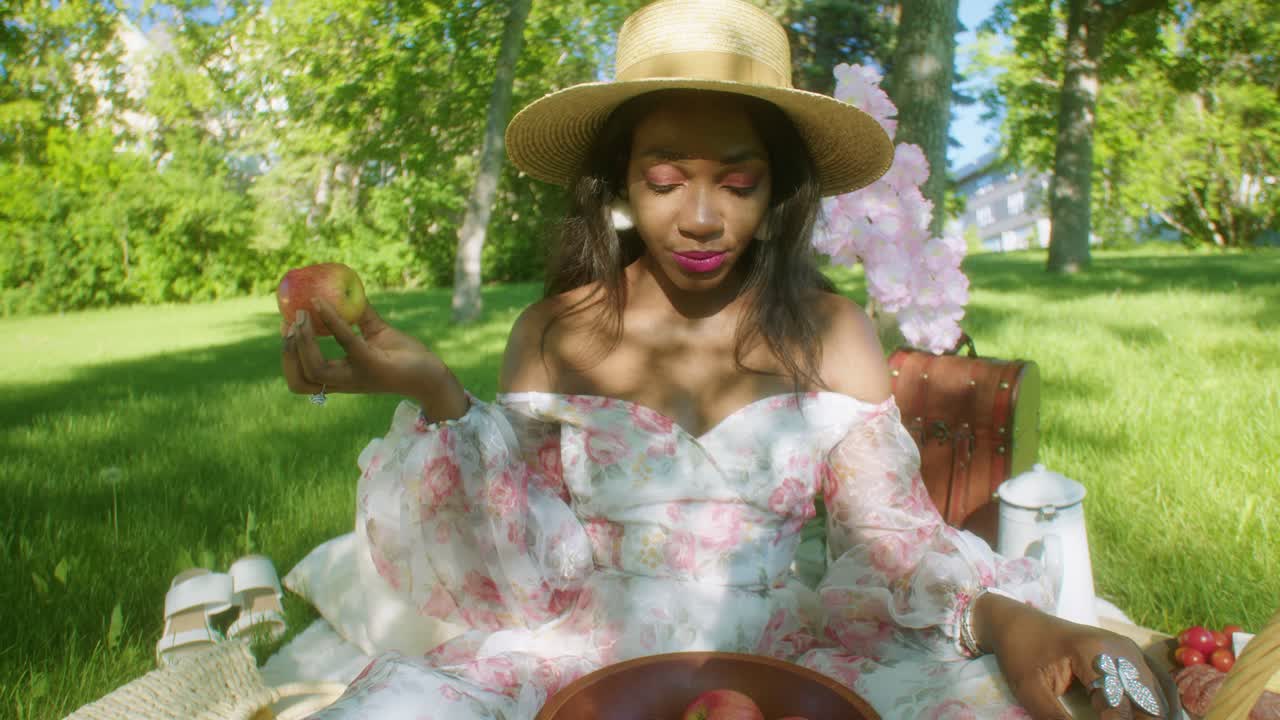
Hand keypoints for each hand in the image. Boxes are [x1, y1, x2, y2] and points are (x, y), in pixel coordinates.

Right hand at [280, 297, 466, 419]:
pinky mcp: (374, 363)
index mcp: (341, 377)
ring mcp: (358, 374)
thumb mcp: (375, 333)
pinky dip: (332, 322)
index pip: (304, 379)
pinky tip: (323, 304)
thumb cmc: (404, 356)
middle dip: (289, 354)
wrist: (432, 373)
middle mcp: (346, 381)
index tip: (285, 328)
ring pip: (315, 370)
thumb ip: (357, 316)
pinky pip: (346, 342)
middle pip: (302, 382)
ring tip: (302, 318)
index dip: (288, 357)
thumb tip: (344, 290)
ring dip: (303, 343)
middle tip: (289, 325)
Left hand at [980, 596, 1175, 718]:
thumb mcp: (1030, 691)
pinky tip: (1147, 716)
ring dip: (1150, 715)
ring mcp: (1130, 650)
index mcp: (1095, 654)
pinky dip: (1157, 705)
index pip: (1121, 709)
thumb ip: (1055, 719)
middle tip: (1106, 719)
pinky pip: (1158, 684)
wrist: (1019, 624)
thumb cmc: (1021, 654)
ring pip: (1158, 696)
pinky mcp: (1132, 654)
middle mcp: (1121, 649)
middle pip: (1149, 703)